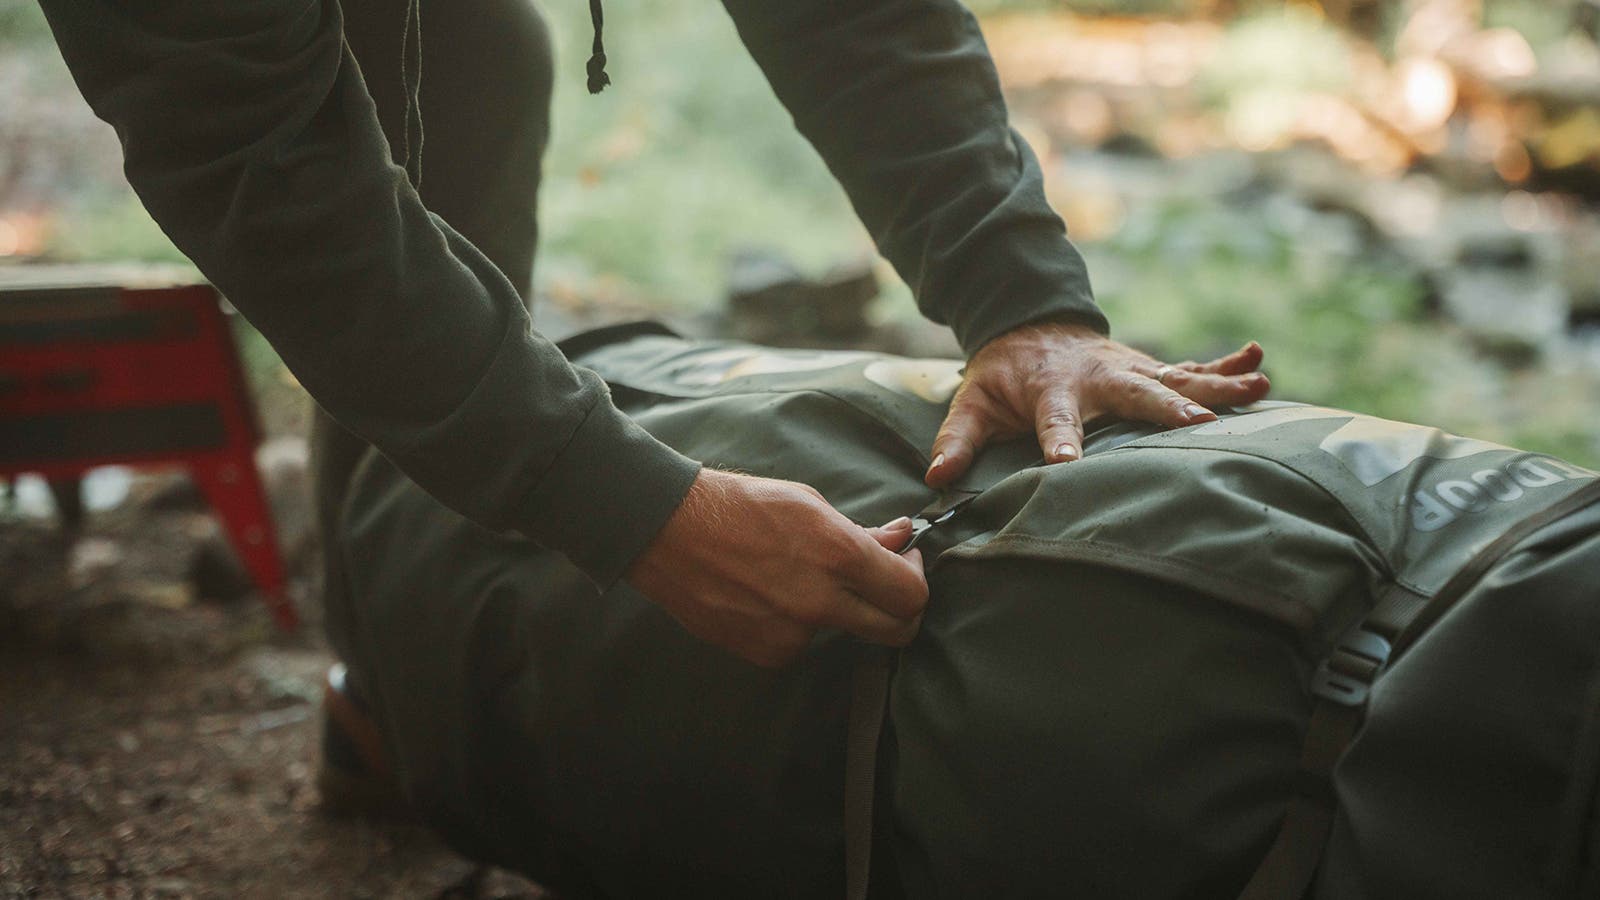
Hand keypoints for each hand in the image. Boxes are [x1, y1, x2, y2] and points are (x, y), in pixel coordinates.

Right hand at [627, 468, 928, 667]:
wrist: (668, 532)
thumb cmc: (738, 505)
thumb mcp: (808, 503)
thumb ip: (860, 531)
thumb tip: (900, 538)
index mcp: (837, 556)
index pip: (910, 594)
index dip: (918, 579)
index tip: (906, 561)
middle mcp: (819, 603)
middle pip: (895, 630)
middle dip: (902, 610)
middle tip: (887, 585)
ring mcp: (791, 635)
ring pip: (842, 632)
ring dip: (837, 609)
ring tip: (797, 573)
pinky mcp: (764, 653)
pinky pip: (801, 642)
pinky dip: (797, 622)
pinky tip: (769, 591)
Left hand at [926, 320, 1269, 487]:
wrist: (1032, 327)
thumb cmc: (1003, 377)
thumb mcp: (972, 402)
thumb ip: (957, 438)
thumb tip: (937, 477)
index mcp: (1051, 389)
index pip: (1055, 418)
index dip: (1059, 440)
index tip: (1066, 462)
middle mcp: (1098, 376)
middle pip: (1135, 394)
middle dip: (1166, 409)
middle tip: (1198, 427)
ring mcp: (1130, 370)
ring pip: (1177, 378)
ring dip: (1216, 384)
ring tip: (1258, 385)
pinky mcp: (1150, 370)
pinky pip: (1193, 370)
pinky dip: (1226, 367)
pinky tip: (1259, 364)